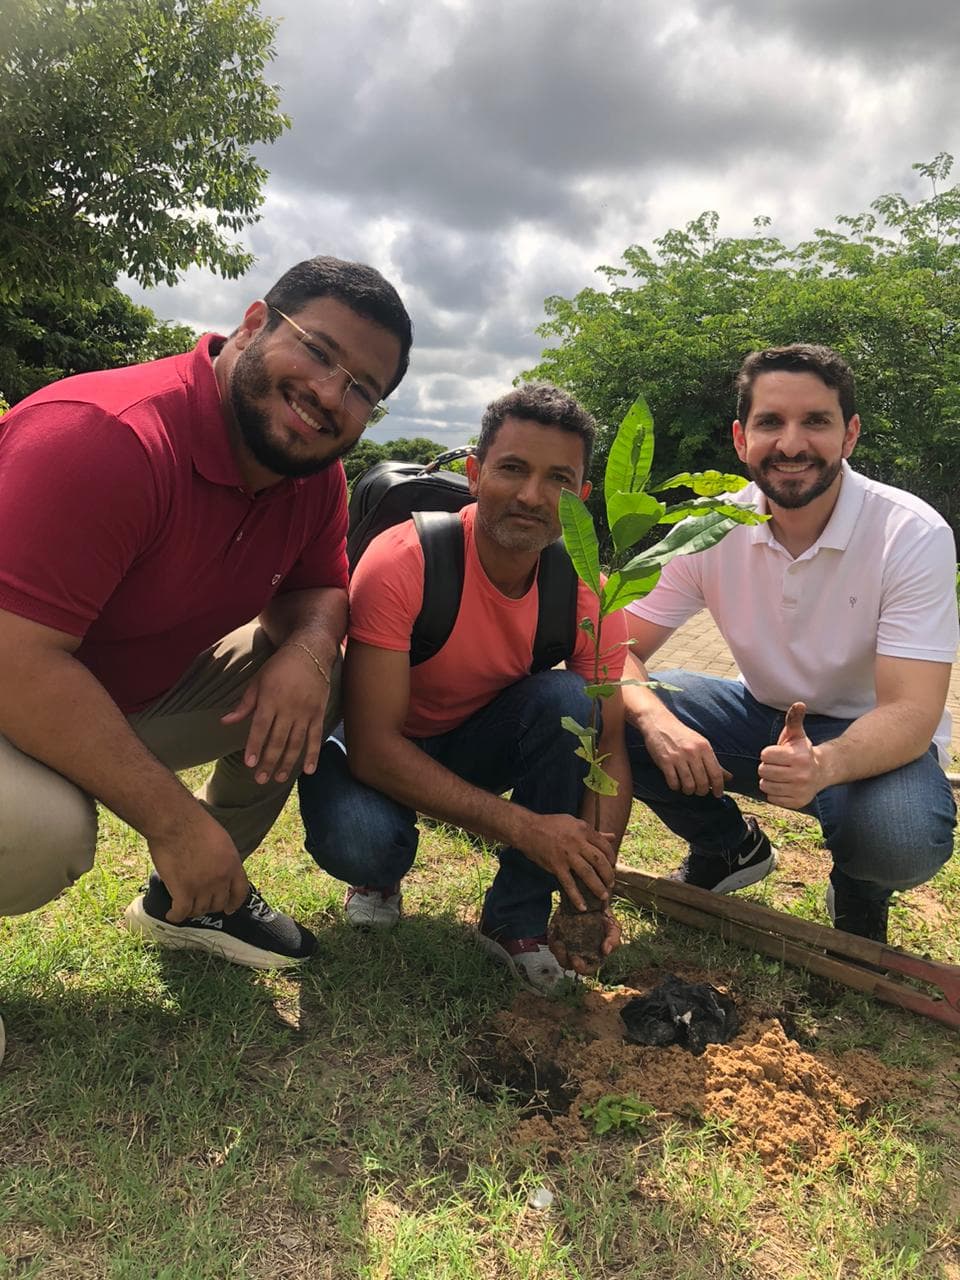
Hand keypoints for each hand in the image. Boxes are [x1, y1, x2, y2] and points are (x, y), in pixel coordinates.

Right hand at [149, 808, 248, 921]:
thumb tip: (218, 869)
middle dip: (209, 906)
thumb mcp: (221, 840)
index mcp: (232, 865)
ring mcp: (202, 887)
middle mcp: (220, 879)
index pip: (240, 891)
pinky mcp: (183, 891)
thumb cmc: (194, 823)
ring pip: (199, 910)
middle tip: (199, 903)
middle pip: (218, 903)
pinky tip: (171, 914)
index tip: (229, 909)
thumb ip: (223, 858)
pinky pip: (181, 912)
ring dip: (192, 911)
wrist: (175, 822)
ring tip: (184, 907)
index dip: (235, 903)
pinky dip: (175, 916)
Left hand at [221, 644, 330, 784]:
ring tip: (278, 779)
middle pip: (277, 740)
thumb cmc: (279, 667)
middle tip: (260, 779)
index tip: (249, 764)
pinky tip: (308, 770)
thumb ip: (244, 704)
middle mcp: (288, 708)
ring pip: (296, 743)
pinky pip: (315, 737)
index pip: (260, 727)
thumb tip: (225, 722)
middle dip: (268, 761)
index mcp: (270, 699)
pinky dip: (313, 754)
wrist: (310, 651)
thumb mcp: (258, 681)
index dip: (255, 746)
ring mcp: (305, 712)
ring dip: (287, 763)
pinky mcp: (319, 713)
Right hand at [517, 814, 616, 909]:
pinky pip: (569, 884)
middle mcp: (577, 842)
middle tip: (611, 883)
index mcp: (583, 829)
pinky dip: (576, 897)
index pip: (604, 846)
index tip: (613, 865)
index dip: (612, 857)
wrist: (527, 829)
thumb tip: (613, 837)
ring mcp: (566, 855)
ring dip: (598, 886)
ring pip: (588, 873)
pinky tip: (582, 907)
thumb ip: (594, 833)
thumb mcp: (574, 823)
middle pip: (599, 861)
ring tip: (604, 895)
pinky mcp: (556, 866)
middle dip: (608, 874)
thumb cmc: (552, 825)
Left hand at [548, 907, 621, 974]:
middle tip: (566, 952)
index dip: (581, 968)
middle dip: (565, 960)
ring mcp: (566, 944)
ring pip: (557, 954)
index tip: (577, 961)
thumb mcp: (614, 927)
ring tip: (559, 943)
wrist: (594, 900)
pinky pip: (551, 940)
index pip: (586, 969)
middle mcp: (578, 952)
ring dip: (557, 951)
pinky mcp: (558, 933)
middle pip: (568, 964)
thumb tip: (606, 951)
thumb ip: (613, 939)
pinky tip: (554, 932)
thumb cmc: (605, 918)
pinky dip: (552, 938)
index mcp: (592, 956)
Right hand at [641, 709, 730, 797]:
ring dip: (689, 791)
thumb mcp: (701, 744)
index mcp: (704, 747)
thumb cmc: (682, 735)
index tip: (718, 794)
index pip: (716, 773)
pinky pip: (673, 782)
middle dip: (702, 791)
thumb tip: (729, 777)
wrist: (659, 722)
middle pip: (703, 782)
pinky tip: (676, 783)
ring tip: (688, 788)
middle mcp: (693, 752)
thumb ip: (714, 762)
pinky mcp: (665, 761)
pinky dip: (676, 787)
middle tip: (699, 791)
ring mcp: (678, 757)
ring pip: (688, 785)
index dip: (719, 787)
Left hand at [758, 702, 821, 808]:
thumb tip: (799, 703)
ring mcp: (799, 790)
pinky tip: (785, 785)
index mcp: (798, 757)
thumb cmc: (801, 751)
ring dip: (769, 780)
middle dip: (768, 767)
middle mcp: (801, 775)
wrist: (821, 771)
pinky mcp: (797, 803)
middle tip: (779, 765)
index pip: (765, 755)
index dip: (768, 753)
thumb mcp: (796, 734)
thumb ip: (794, 719)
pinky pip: (772, 798)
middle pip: (763, 771)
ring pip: (765, 786)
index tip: (778, 754)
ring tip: (781, 775)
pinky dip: (775, 792)